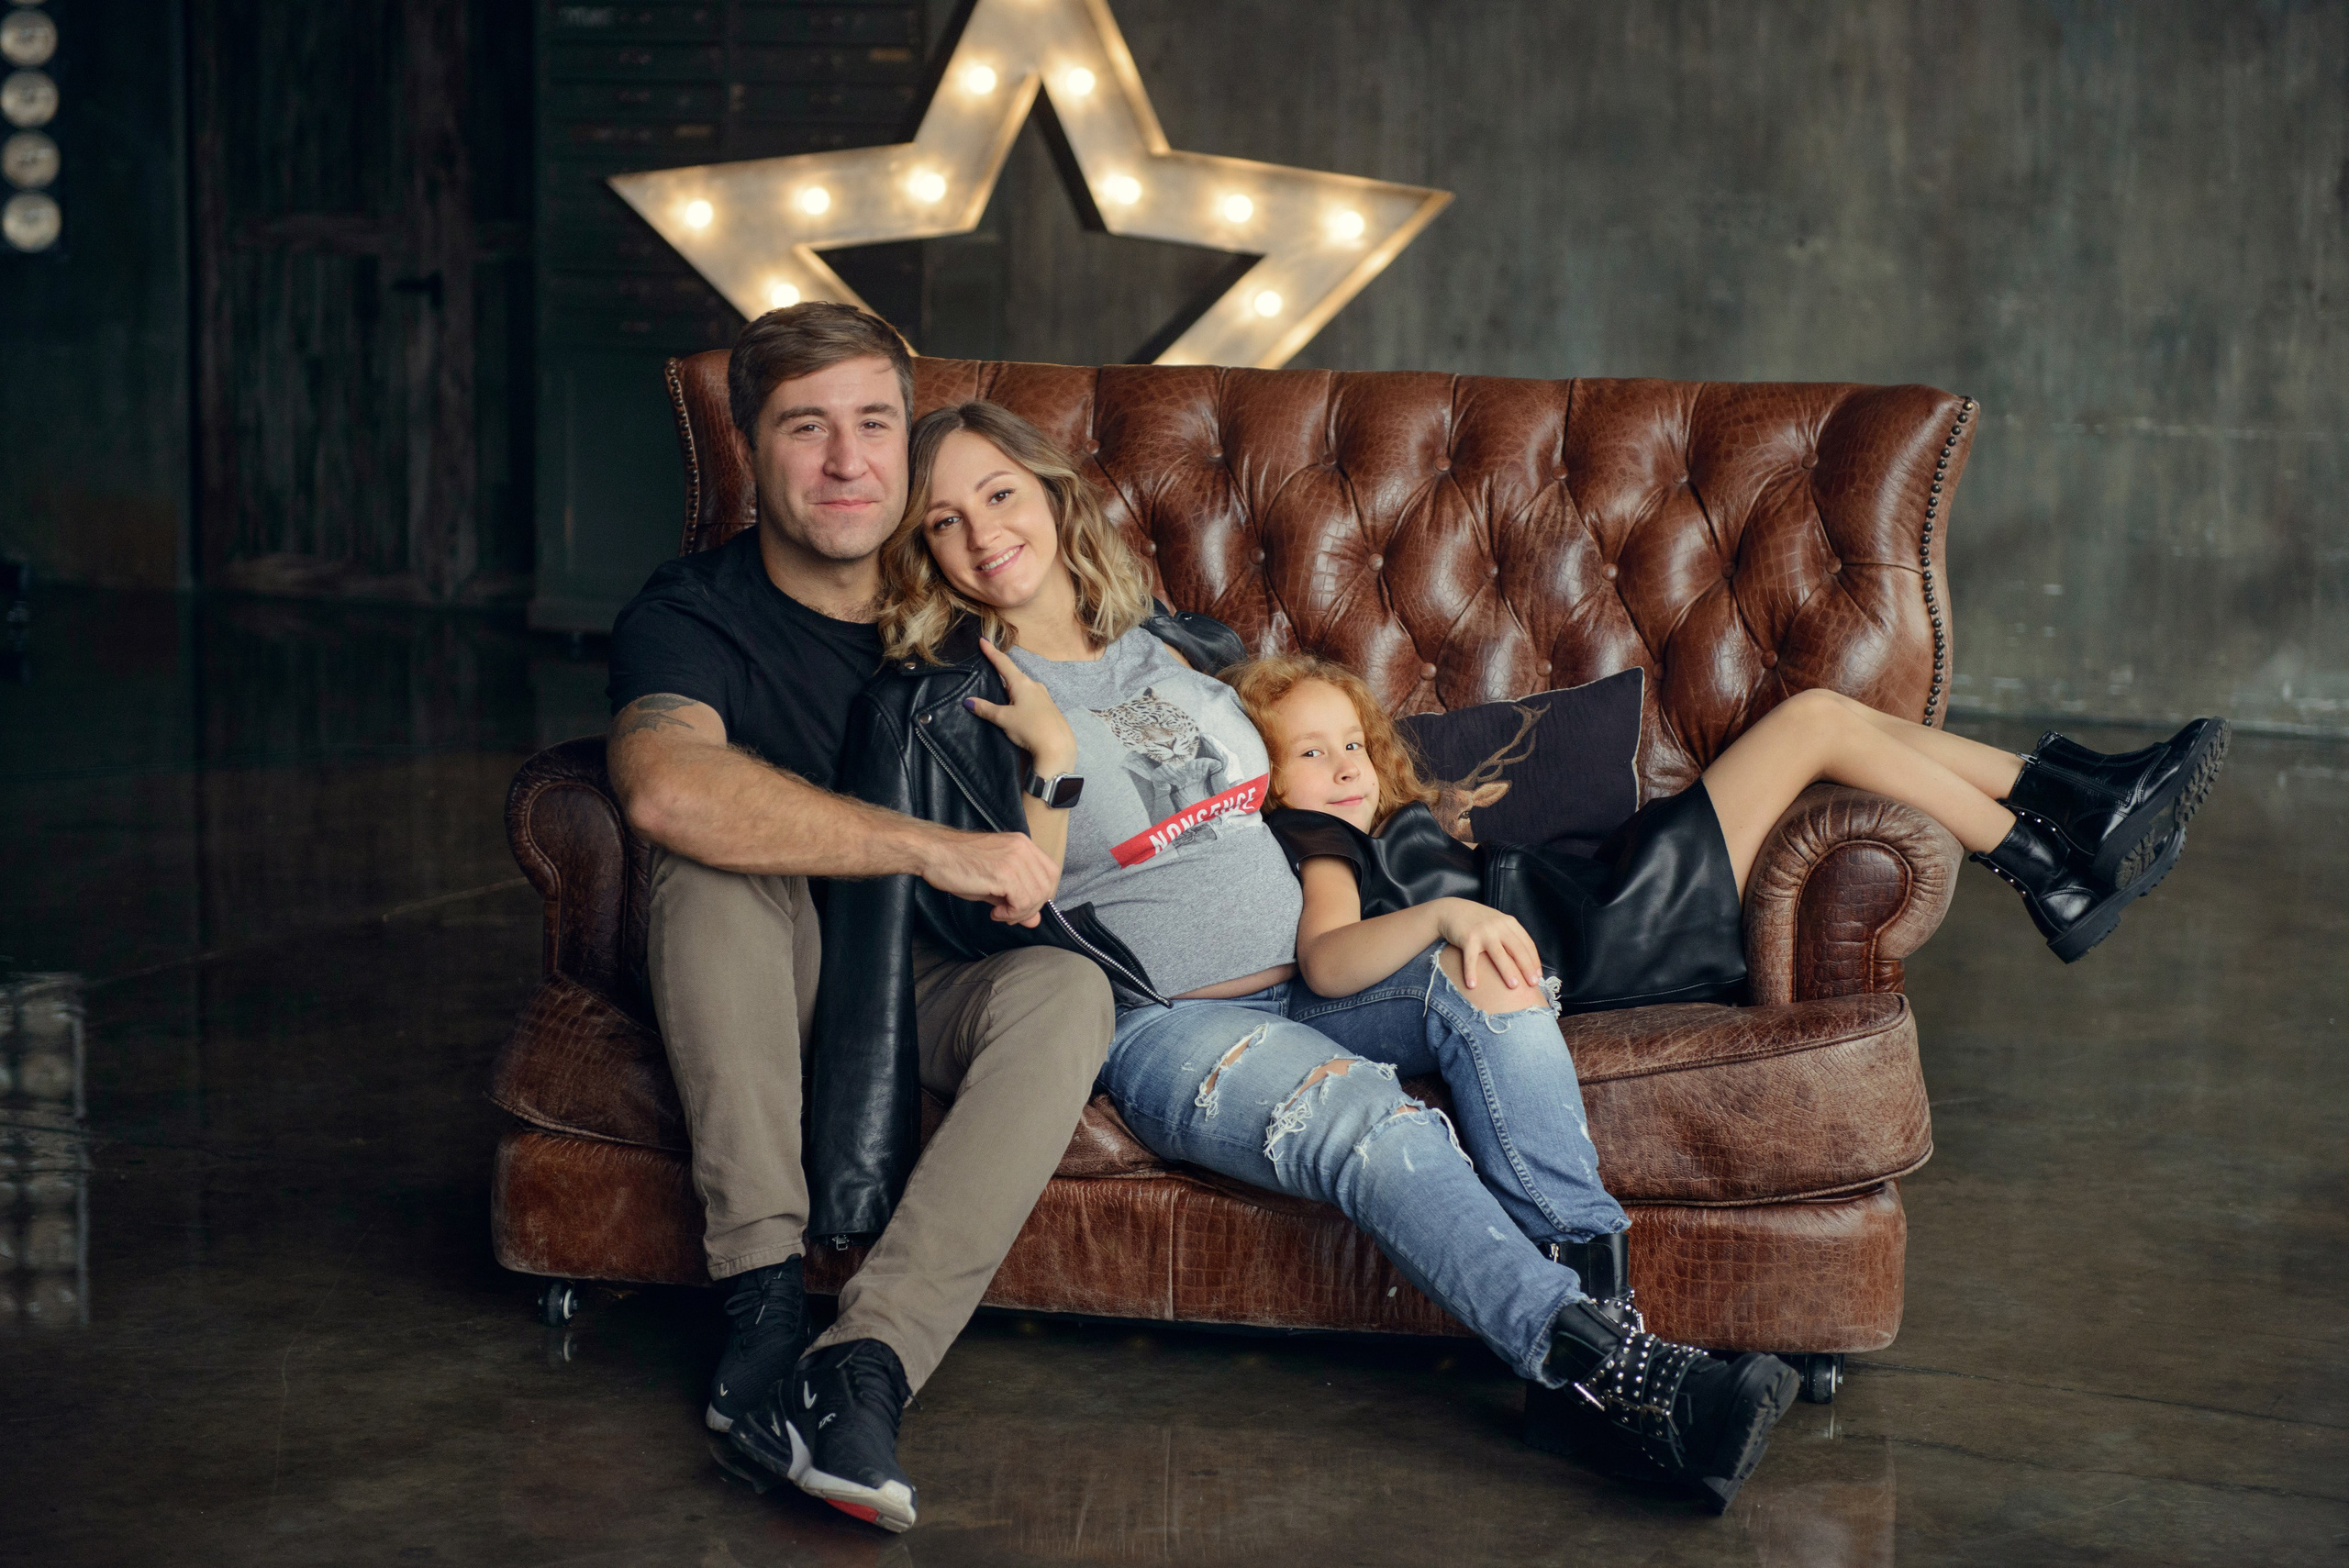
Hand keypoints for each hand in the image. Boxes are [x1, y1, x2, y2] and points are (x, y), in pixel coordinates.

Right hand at [916, 826, 1058, 926]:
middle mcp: (1023, 848)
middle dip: (1032, 908)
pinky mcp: (1004, 873)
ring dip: (1020, 913)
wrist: (933, 852)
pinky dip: (1012, 914)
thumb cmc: (958, 864)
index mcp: (1023, 844)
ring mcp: (1015, 859)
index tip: (1021, 906)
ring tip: (1000, 914)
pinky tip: (995, 913)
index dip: (1041, 895)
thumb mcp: (994, 882)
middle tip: (1009, 915)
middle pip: (1048, 886)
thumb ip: (1018, 898)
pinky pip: (1022, 901)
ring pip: (1037, 896)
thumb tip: (1035, 920)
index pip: (1051, 873)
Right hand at [965, 638, 1078, 774]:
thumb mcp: (1003, 718)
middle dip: (1001, 673)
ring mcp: (1043, 696)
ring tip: (1001, 695)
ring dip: (1011, 688)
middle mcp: (1034, 685)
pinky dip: (1020, 698)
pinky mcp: (1049, 707)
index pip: (1003, 663)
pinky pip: (1030, 697)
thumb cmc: (1029, 728)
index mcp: (1021, 683)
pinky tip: (1017, 708)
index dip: (991, 651)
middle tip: (989, 670)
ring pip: (1023, 687)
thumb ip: (985, 709)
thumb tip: (968, 701)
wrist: (1057, 746)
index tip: (983, 639)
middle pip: (1013, 675)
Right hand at [1432, 898, 1542, 990]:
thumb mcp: (1498, 922)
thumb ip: (1510, 935)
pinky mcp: (1468, 938)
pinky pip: (1471, 959)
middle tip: (1533, 983)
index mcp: (1509, 923)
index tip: (1538, 975)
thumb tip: (1525, 961)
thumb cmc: (1477, 921)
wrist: (1451, 910)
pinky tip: (1473, 985)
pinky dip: (1471, 972)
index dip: (1534, 960)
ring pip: (1499, 954)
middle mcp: (1498, 926)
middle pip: (1517, 949)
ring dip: (1507, 971)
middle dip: (1527, 967)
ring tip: (1514, 986)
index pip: (1527, 943)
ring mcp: (1483, 932)